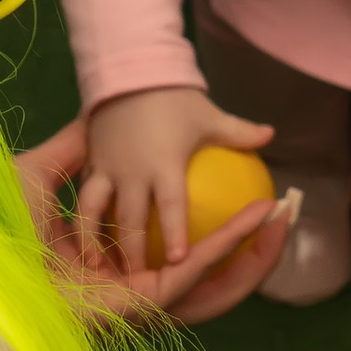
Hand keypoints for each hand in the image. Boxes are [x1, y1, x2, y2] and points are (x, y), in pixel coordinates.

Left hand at [16, 118, 287, 320]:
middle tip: (282, 213)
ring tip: (282, 218)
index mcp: (108, 268)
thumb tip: (95, 117)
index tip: (242, 198)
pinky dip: (230, 247)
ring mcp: (137, 306)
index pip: (173, 256)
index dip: (212, 233)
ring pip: (213, 284)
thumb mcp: (41, 174)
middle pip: (206, 277)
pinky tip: (255, 220)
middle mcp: (127, 291)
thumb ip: (78, 150)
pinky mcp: (141, 309)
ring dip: (254, 253)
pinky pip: (196, 276)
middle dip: (251, 252)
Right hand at [73, 84, 281, 283]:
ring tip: (96, 266)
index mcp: (164, 164)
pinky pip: (82, 195)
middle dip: (132, 253)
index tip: (181, 260)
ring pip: (96, 210)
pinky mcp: (90, 162)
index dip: (175, 233)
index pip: (170, 205)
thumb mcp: (207, 115)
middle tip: (137, 280)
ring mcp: (106, 168)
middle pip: (130, 219)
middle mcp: (132, 171)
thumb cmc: (173, 97)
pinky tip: (80, 239)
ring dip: (95, 239)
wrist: (127, 70)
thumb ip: (238, 132)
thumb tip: (270, 135)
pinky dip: (81, 217)